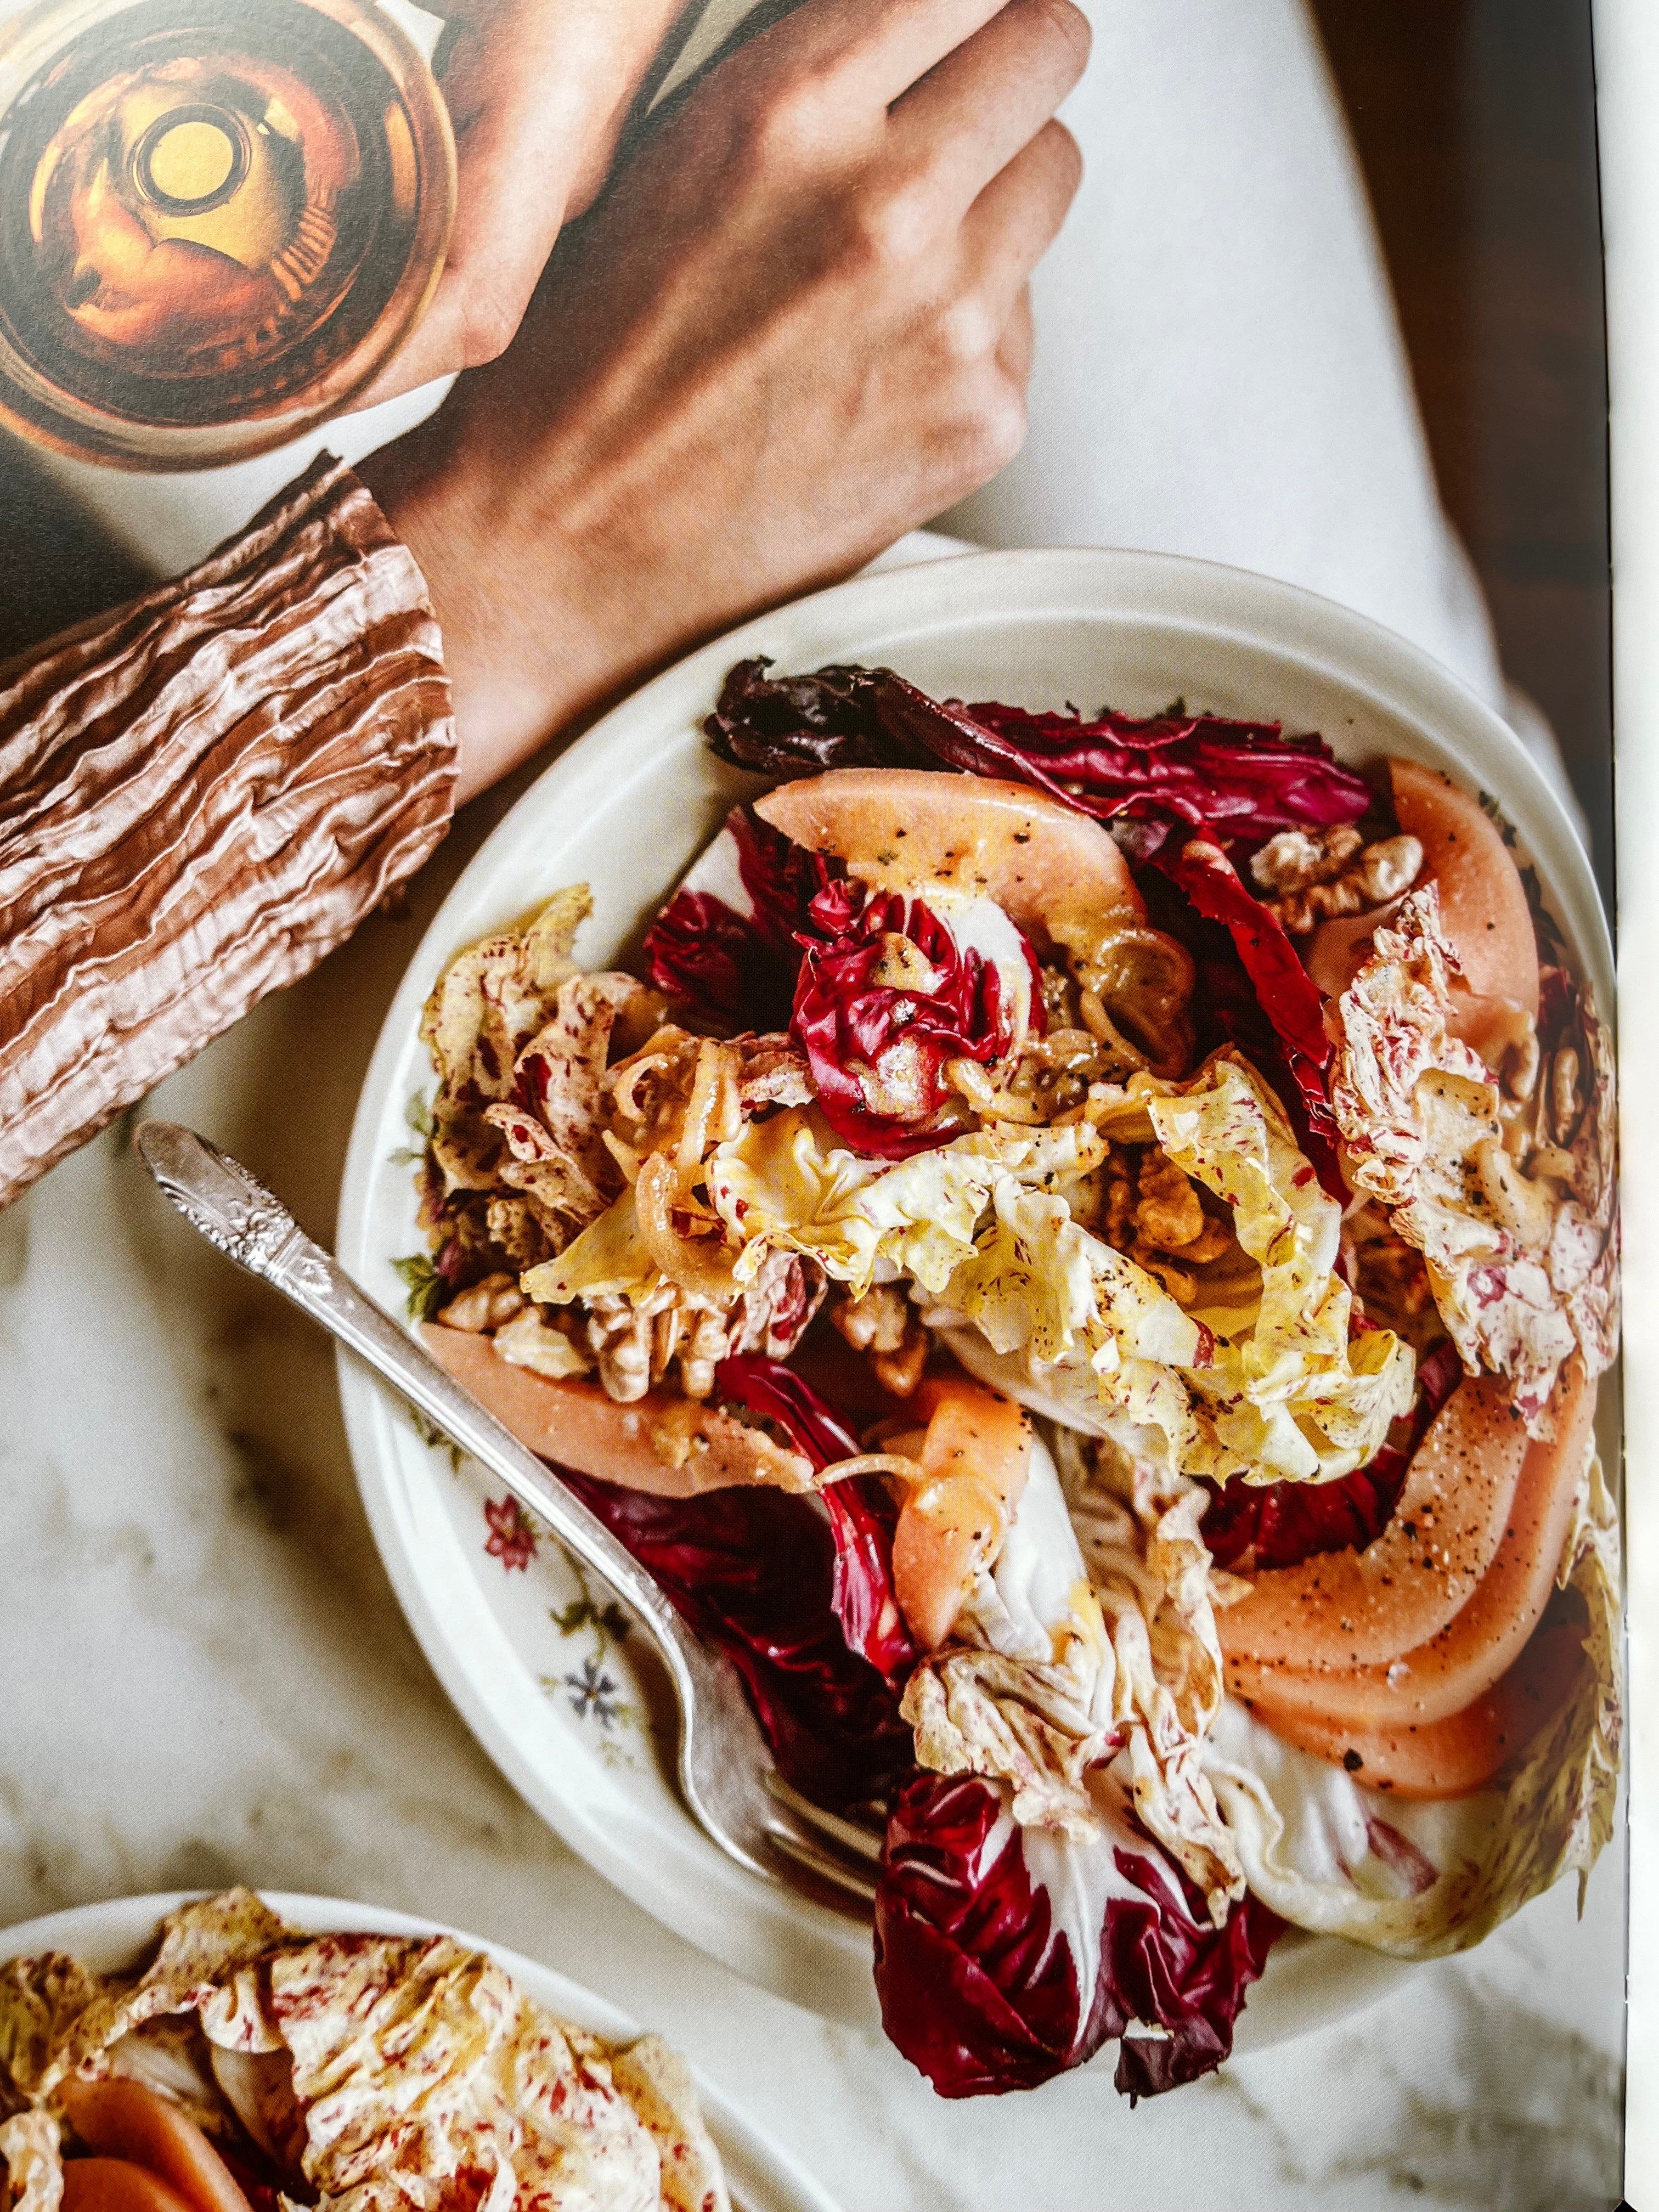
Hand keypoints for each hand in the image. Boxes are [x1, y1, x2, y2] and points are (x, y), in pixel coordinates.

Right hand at [363, 0, 1089, 801]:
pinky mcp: (983, 419)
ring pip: (1050, 181)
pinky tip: (877, 377)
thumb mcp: (668, 162)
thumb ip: (804, 85)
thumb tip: (910, 39)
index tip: (960, 29)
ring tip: (892, 270)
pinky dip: (974, 335)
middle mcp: (889, 201)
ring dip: (995, 202)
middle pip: (1048, 51)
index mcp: (793, 109)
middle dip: (1006, 76)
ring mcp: (953, 318)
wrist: (561, 554)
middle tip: (958, 122)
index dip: (970, 4)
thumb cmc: (584, 368)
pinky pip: (1023, 323)